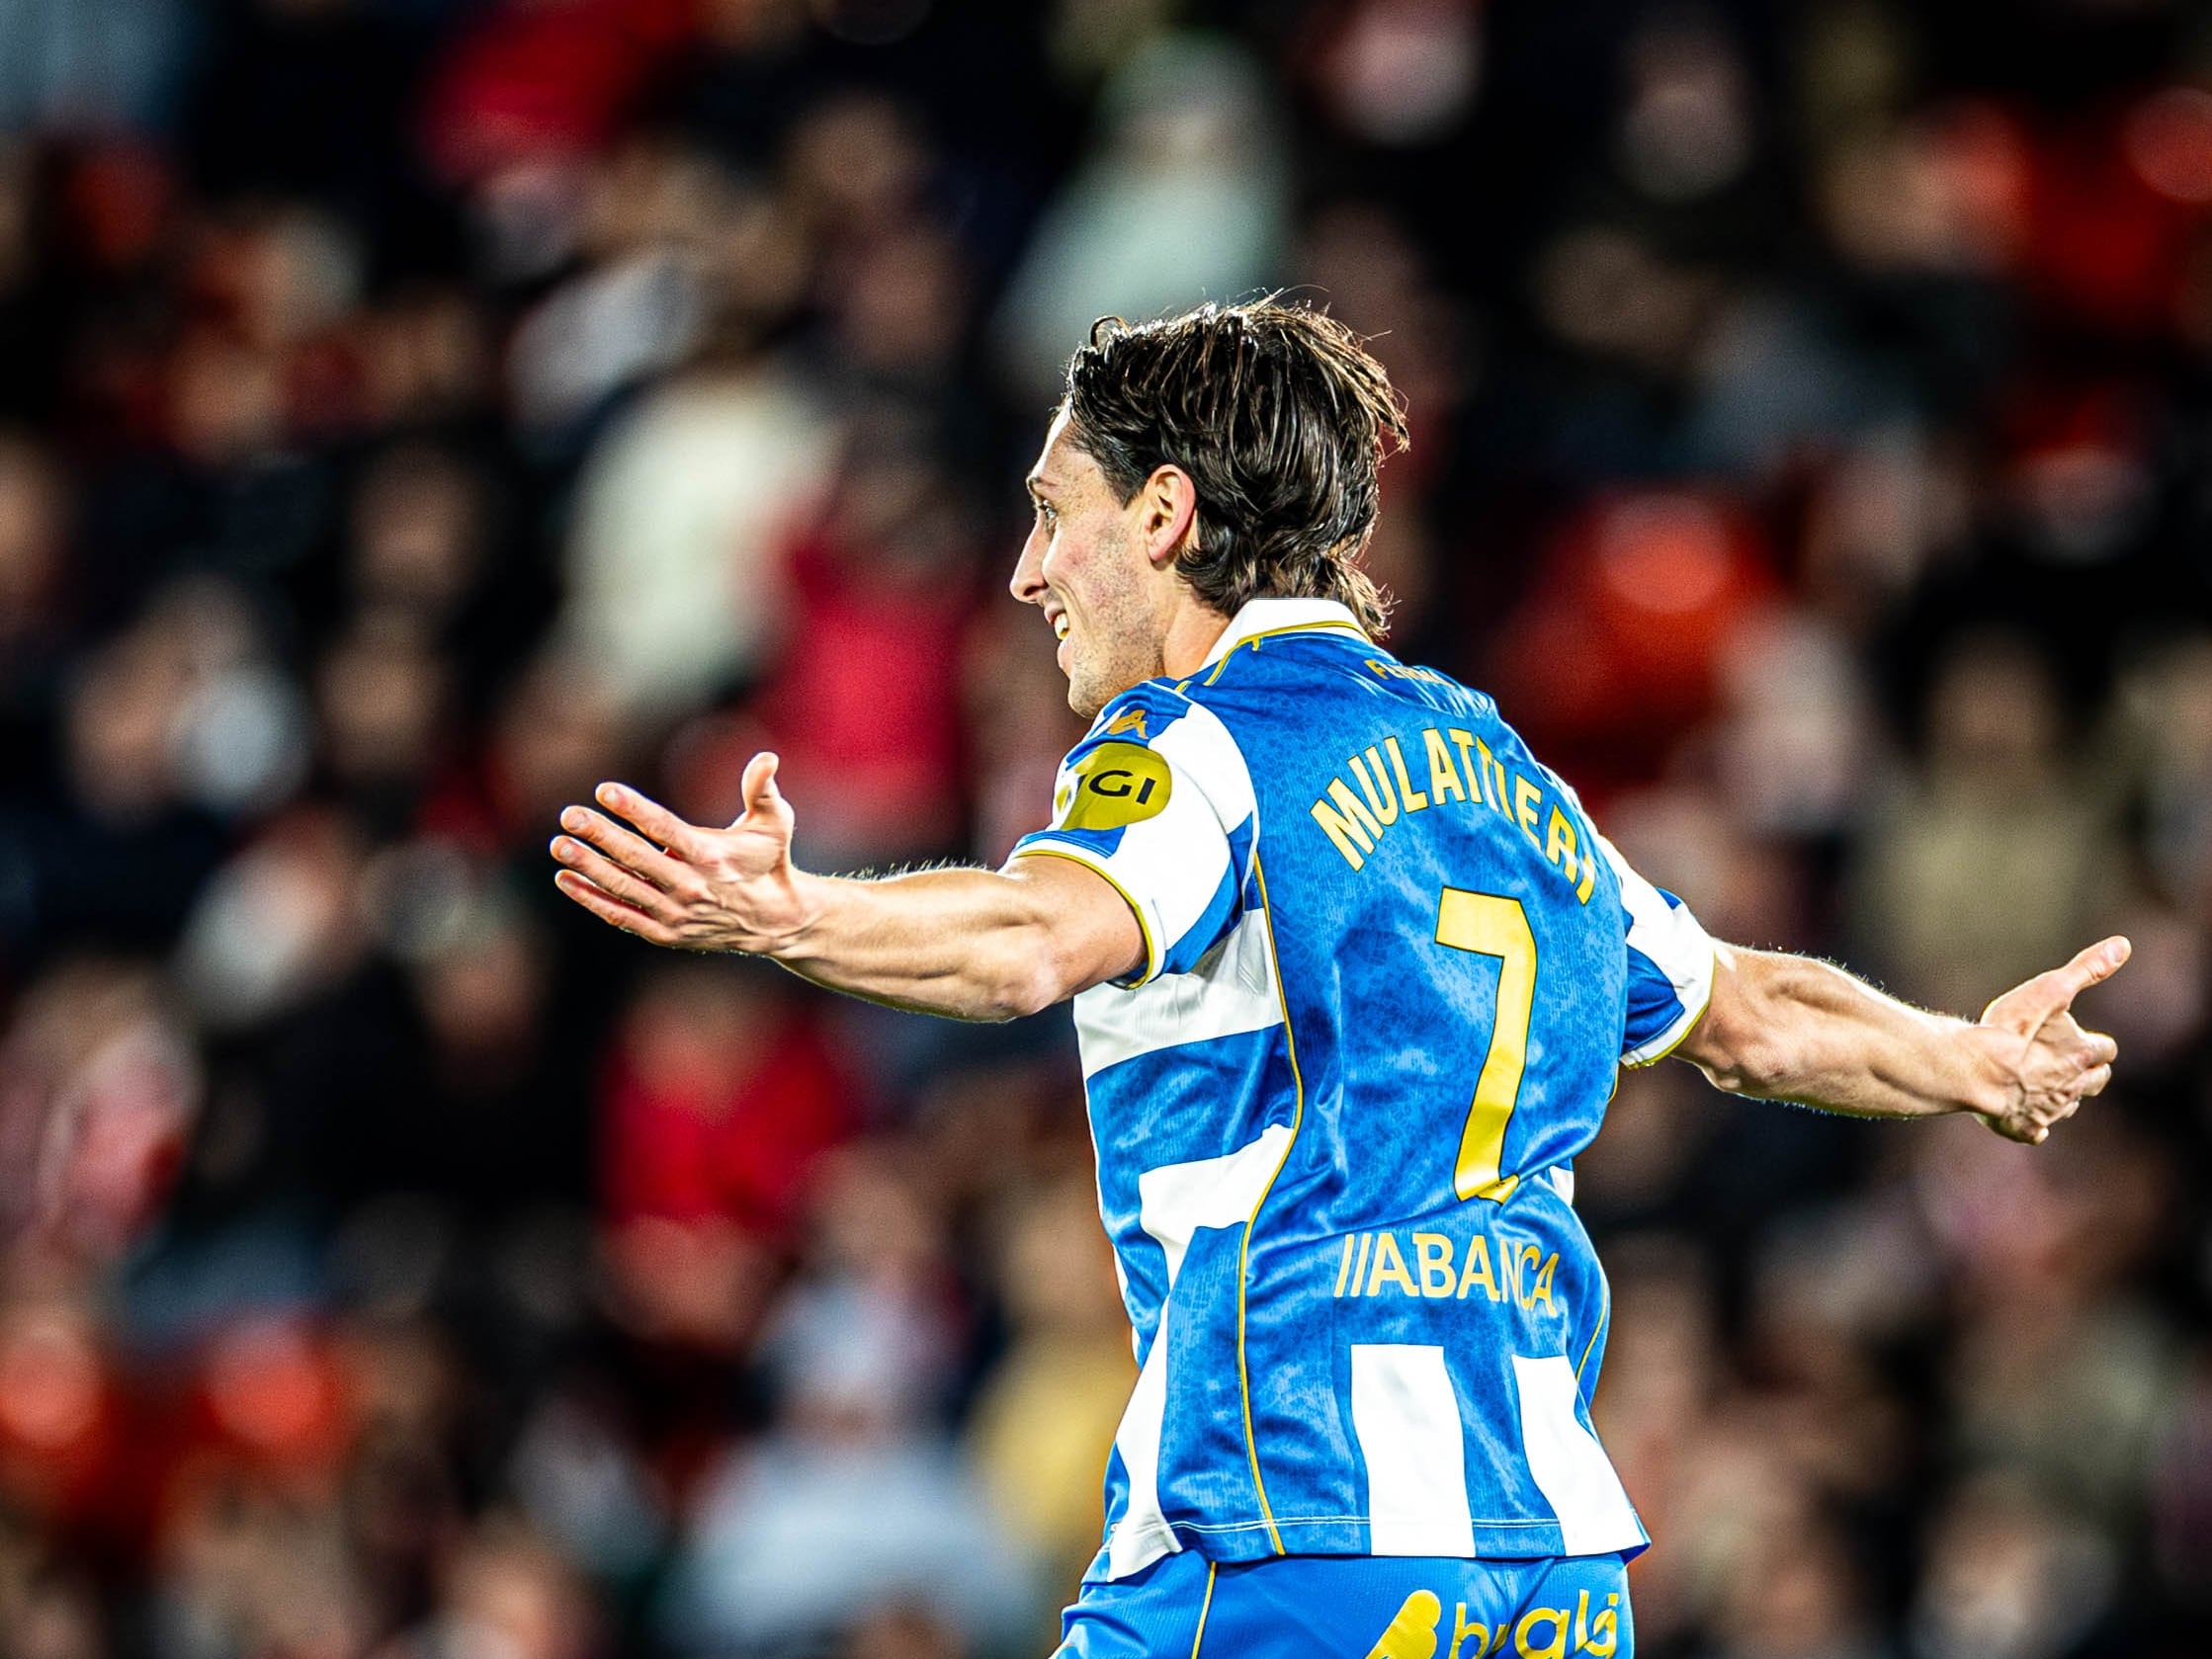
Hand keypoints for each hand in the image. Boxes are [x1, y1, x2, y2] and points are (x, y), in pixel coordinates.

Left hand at [549, 752, 813, 952]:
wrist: (777, 922)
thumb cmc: (771, 862)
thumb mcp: (776, 823)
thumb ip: (762, 789)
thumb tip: (766, 756)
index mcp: (713, 856)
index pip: (665, 829)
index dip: (633, 809)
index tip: (605, 790)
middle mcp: (692, 887)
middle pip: (636, 858)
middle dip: (600, 835)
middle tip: (569, 815)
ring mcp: (676, 914)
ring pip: (623, 888)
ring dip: (588, 866)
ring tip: (559, 844)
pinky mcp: (666, 933)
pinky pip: (621, 915)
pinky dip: (591, 899)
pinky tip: (565, 879)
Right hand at [1971, 936, 2128, 1143]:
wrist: (1972, 1071)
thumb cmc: (2007, 1030)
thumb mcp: (2048, 991)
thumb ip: (2086, 969)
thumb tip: (2123, 945)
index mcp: (2080, 1055)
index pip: (2105, 1050)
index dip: (2096, 1044)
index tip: (2083, 1039)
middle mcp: (2071, 1086)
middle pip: (2096, 1082)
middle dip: (2089, 1072)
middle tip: (2072, 1062)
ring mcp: (2048, 1111)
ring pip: (2068, 1107)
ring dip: (2062, 1096)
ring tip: (2045, 1085)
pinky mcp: (2023, 1129)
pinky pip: (2035, 1132)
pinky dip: (2033, 1125)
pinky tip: (2023, 1116)